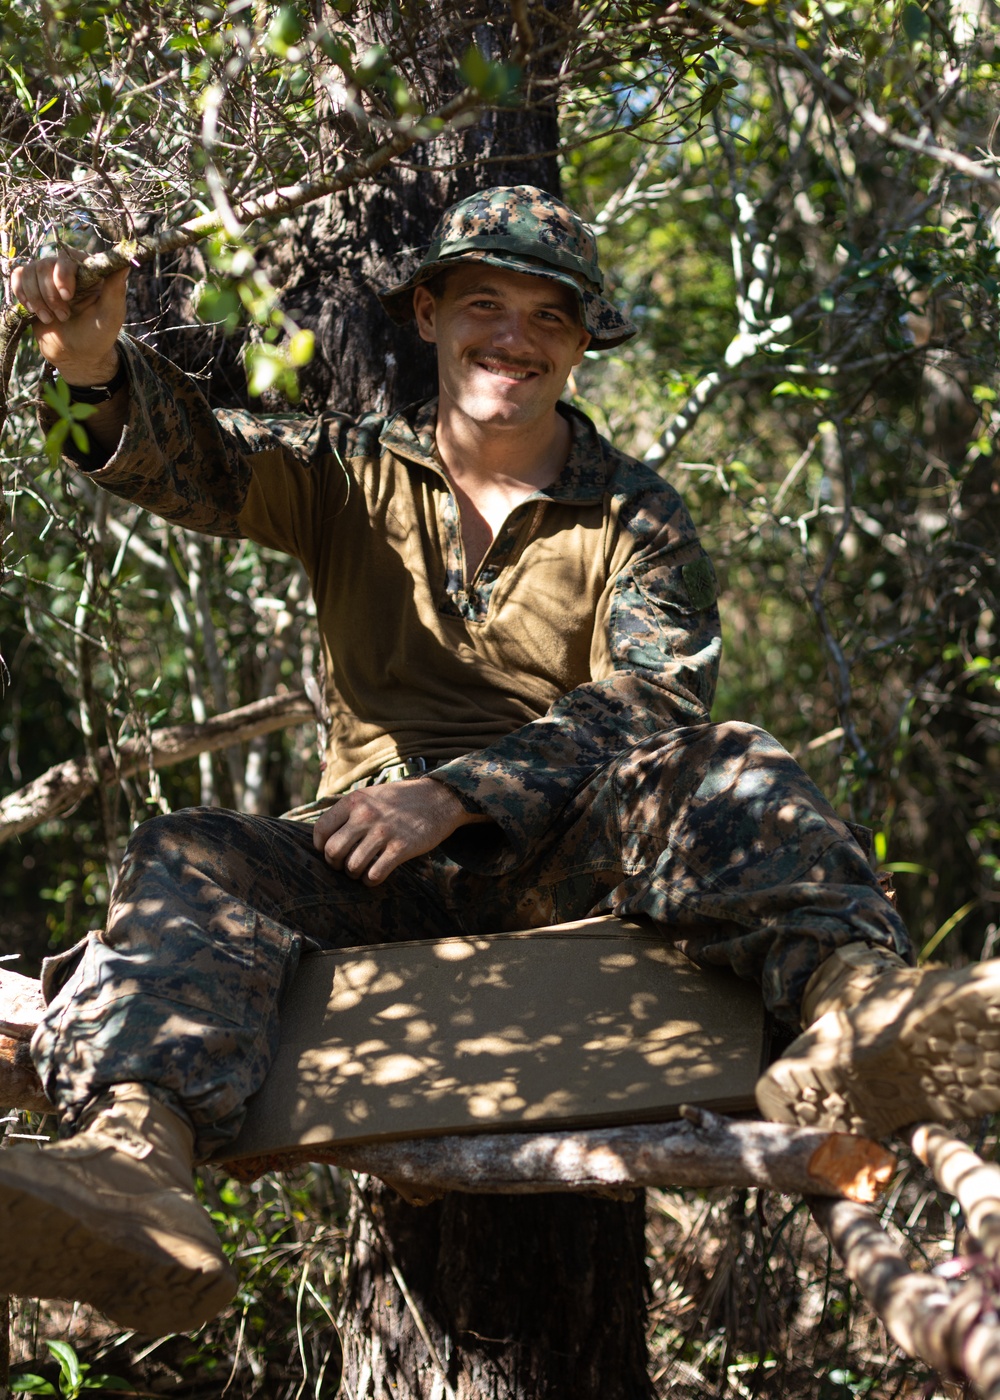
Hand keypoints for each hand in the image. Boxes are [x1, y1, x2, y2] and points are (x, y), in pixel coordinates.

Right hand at [12, 247, 126, 382]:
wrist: (76, 356)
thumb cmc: (98, 336)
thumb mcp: (111, 315)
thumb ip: (116, 289)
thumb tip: (125, 263)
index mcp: (88, 271)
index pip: (69, 257)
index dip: (63, 274)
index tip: (67, 296)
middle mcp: (67, 269)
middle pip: (46, 265)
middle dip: (51, 294)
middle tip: (64, 316)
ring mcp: (47, 277)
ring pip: (30, 272)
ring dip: (38, 300)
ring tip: (52, 319)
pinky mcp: (32, 286)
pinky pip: (18, 277)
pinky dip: (23, 295)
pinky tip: (34, 311)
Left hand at [313, 777, 487, 885]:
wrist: (439, 798)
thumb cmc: (401, 800)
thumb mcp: (371, 795)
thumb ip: (349, 811)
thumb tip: (325, 836)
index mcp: (354, 801)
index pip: (321, 830)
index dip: (321, 846)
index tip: (329, 851)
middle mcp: (365, 815)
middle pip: (333, 851)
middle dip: (335, 864)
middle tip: (344, 865)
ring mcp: (383, 832)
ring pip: (352, 866)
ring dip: (354, 874)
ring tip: (361, 870)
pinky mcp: (401, 848)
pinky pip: (374, 875)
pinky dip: (371, 880)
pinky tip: (375, 875)